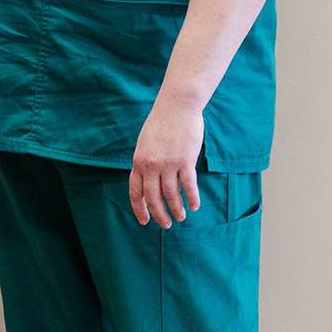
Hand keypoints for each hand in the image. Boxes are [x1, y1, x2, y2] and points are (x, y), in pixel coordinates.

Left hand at [129, 101, 204, 227]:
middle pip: (153, 197)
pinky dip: (192, 198)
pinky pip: (188, 185)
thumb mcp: (145, 143)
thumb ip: (146, 161)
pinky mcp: (185, 161)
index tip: (144, 220)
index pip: (135, 191)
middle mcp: (151, 165)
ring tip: (182, 217)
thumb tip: (148, 179)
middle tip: (166, 224)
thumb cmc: (162, 123)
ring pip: (171, 195)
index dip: (139, 208)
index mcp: (139, 161)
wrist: (176, 107)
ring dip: (177, 209)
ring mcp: (168, 164)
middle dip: (159, 214)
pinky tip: (195, 206)